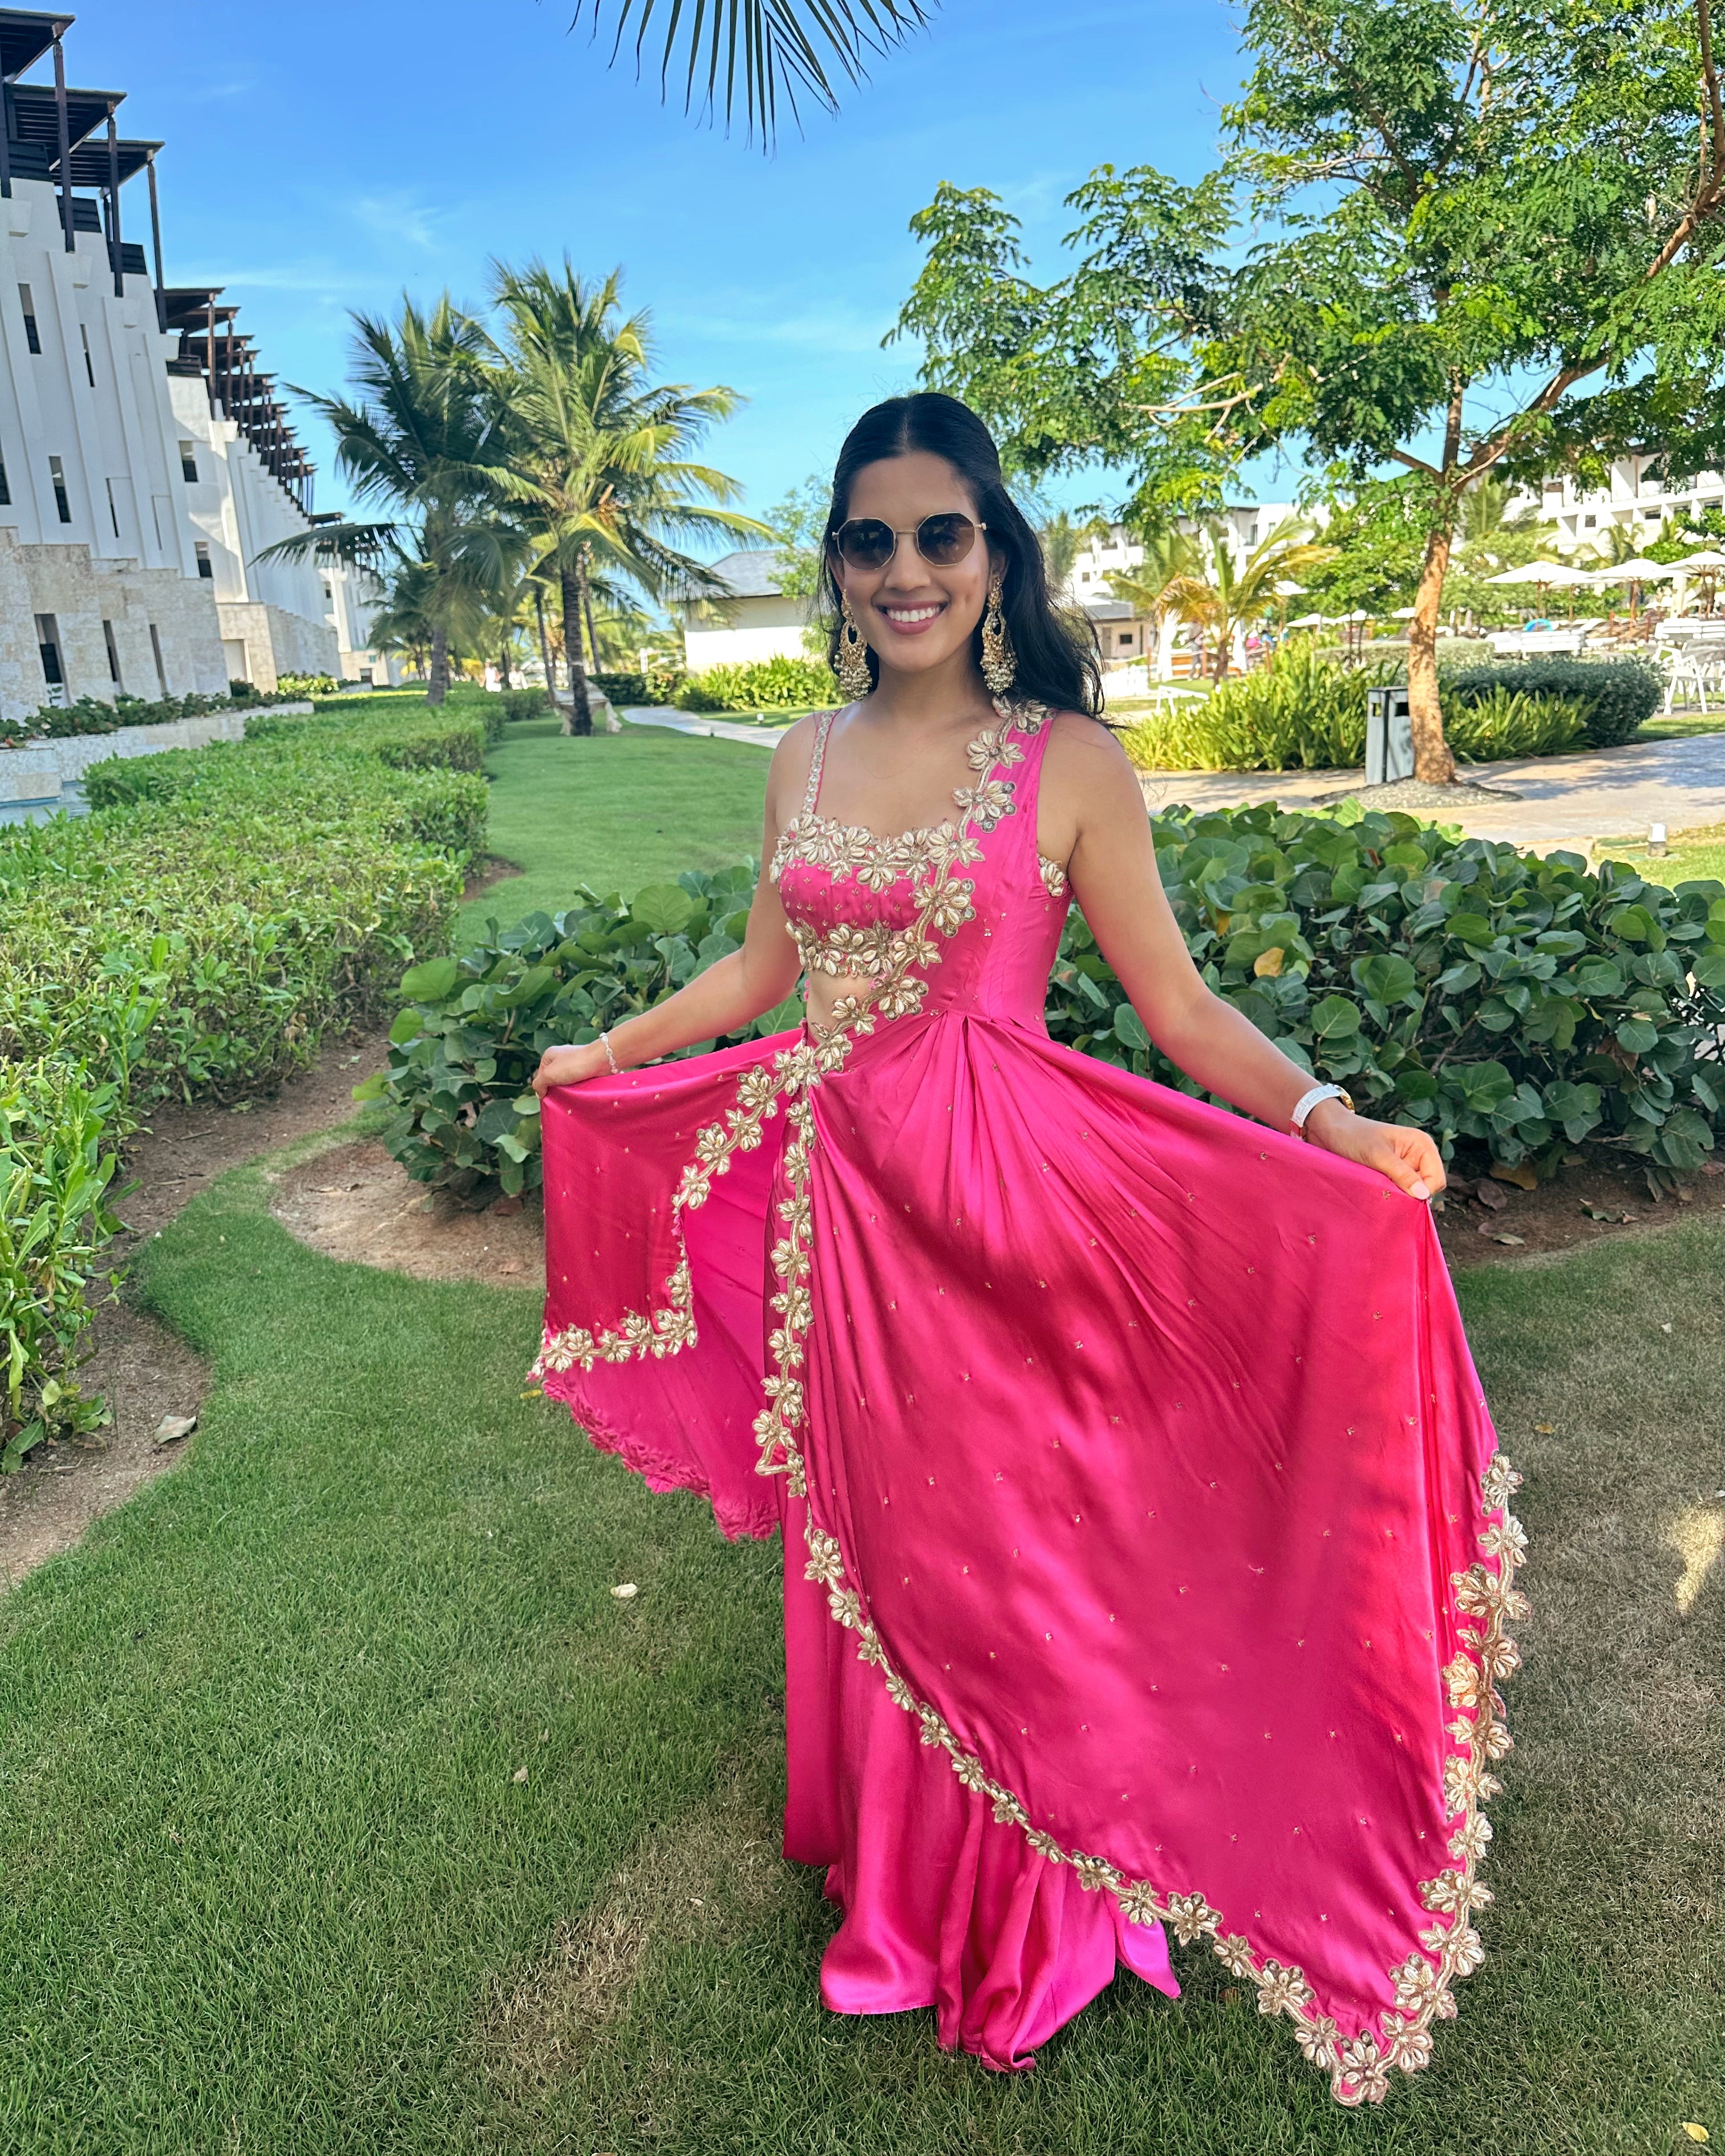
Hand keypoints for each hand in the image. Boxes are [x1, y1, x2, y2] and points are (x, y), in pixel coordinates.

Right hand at [532, 1041, 612, 1096]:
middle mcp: (561, 1057)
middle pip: (553, 1078)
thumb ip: (539, 1083)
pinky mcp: (585, 1068)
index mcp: (549, 1055)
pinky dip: (576, 1087)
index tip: (549, 1097)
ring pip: (566, 1081)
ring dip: (567, 1089)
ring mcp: (574, 1062)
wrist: (601, 1060)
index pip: (540, 1075)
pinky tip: (578, 1092)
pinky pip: (577, 1081)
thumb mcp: (549, 1074)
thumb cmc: (573, 1065)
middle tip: (559, 1098)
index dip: (543, 1087)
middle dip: (556, 1088)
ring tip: (570, 1096)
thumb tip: (539, 1093)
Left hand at [1302, 1101, 1445, 1200]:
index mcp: (1423, 1145)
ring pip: (1412, 1193)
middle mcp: (1418, 1156)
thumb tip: (1424, 1195)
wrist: (1330, 1131)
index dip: (1422, 1191)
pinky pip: (1399, 1192)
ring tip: (1378, 1189)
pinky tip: (1376, 1191)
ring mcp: (1405, 1166)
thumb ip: (1402, 1174)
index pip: (1436, 1179)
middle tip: (1386, 1192)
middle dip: (1410, 1194)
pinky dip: (1389, 1195)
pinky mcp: (1392, 1174)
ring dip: (1397, 1196)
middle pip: (1426, 1188)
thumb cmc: (1353, 1136)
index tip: (1399, 1194)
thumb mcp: (1378, 1155)